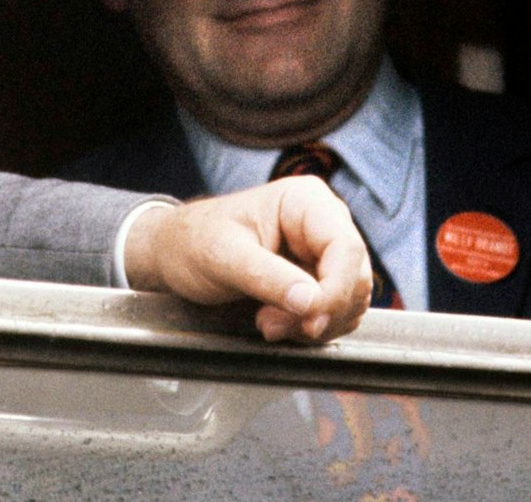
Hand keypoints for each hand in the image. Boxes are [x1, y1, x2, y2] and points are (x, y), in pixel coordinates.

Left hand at [122, 177, 370, 342]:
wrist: (175, 253)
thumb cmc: (193, 242)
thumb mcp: (223, 257)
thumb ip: (268, 278)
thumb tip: (311, 301)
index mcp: (306, 201)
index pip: (346, 249)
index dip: (335, 291)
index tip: (308, 320)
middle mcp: (323, 223)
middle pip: (355, 278)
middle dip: (319, 312)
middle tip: (270, 325)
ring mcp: (323, 252)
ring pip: (349, 301)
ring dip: (314, 324)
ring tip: (266, 323)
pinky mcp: (318, 279)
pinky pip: (335, 313)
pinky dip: (311, 328)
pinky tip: (277, 324)